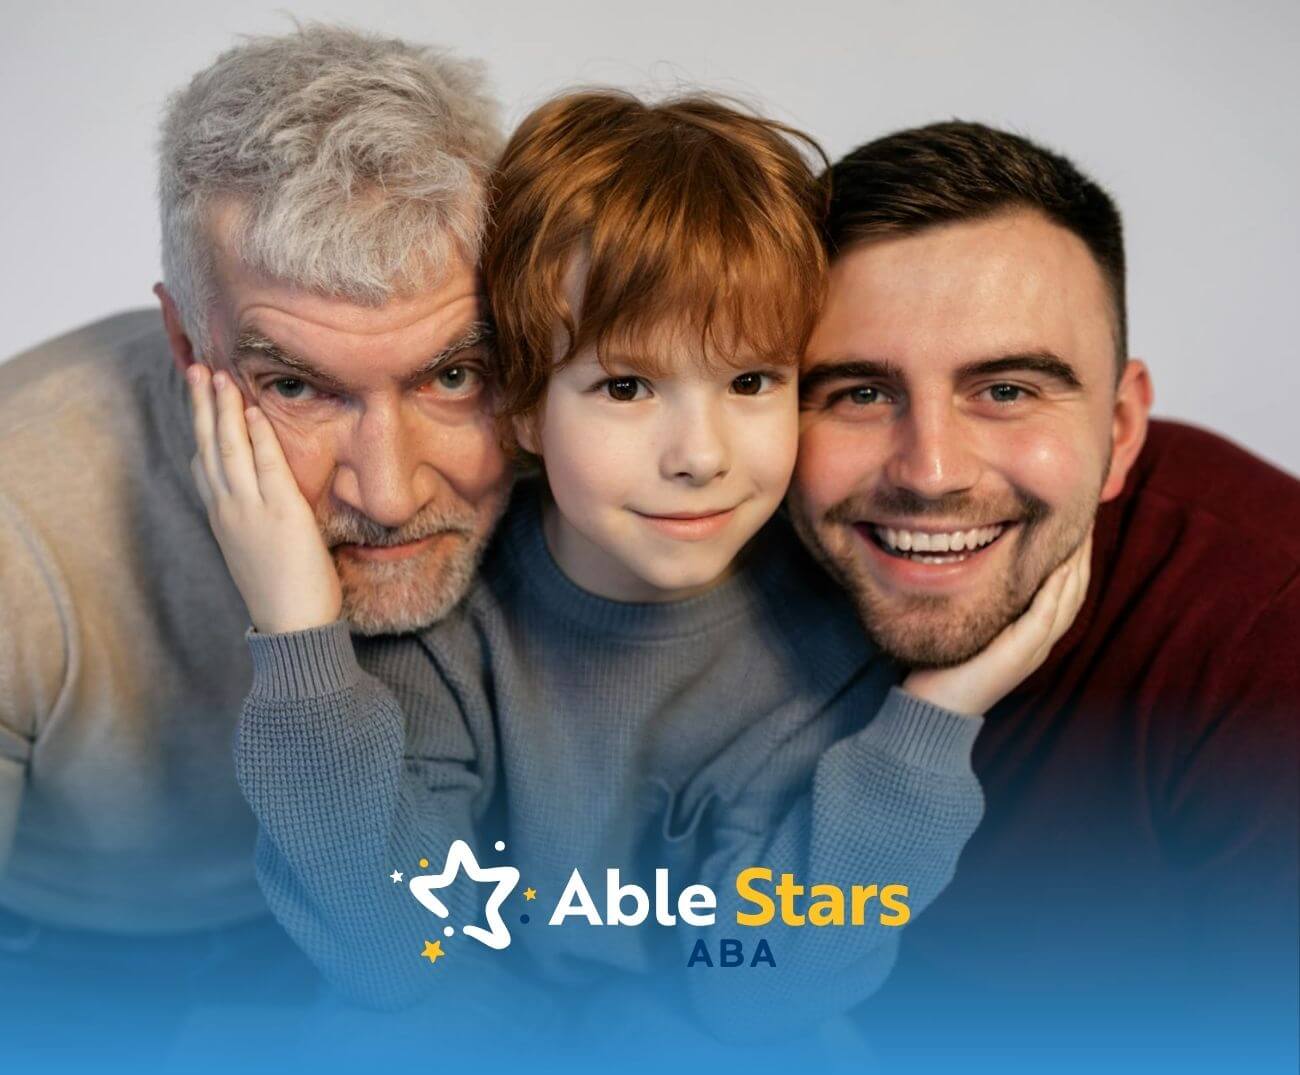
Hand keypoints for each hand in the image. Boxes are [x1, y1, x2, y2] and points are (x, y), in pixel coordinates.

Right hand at [188, 365, 342, 633]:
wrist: (292, 627)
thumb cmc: (284, 593)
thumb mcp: (257, 549)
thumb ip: (254, 520)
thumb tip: (260, 500)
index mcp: (223, 518)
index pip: (204, 462)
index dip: (199, 426)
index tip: (197, 395)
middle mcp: (230, 510)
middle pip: (209, 447)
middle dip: (203, 406)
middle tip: (196, 368)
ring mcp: (251, 511)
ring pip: (230, 450)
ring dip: (224, 410)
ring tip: (219, 376)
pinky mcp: (281, 514)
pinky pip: (265, 467)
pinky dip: (257, 438)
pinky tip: (252, 411)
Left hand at [902, 530, 1092, 716]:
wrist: (938, 707)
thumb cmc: (950, 665)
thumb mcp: (975, 623)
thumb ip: (988, 599)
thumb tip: (978, 558)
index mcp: (1034, 631)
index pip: (1066, 586)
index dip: (1075, 554)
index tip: (1075, 520)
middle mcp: (1041, 639)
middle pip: (1076, 588)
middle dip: (1083, 550)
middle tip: (1087, 514)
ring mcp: (1034, 648)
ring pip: (1069, 600)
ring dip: (1077, 564)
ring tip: (1081, 531)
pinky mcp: (1020, 654)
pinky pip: (1045, 618)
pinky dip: (1055, 591)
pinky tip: (1060, 567)